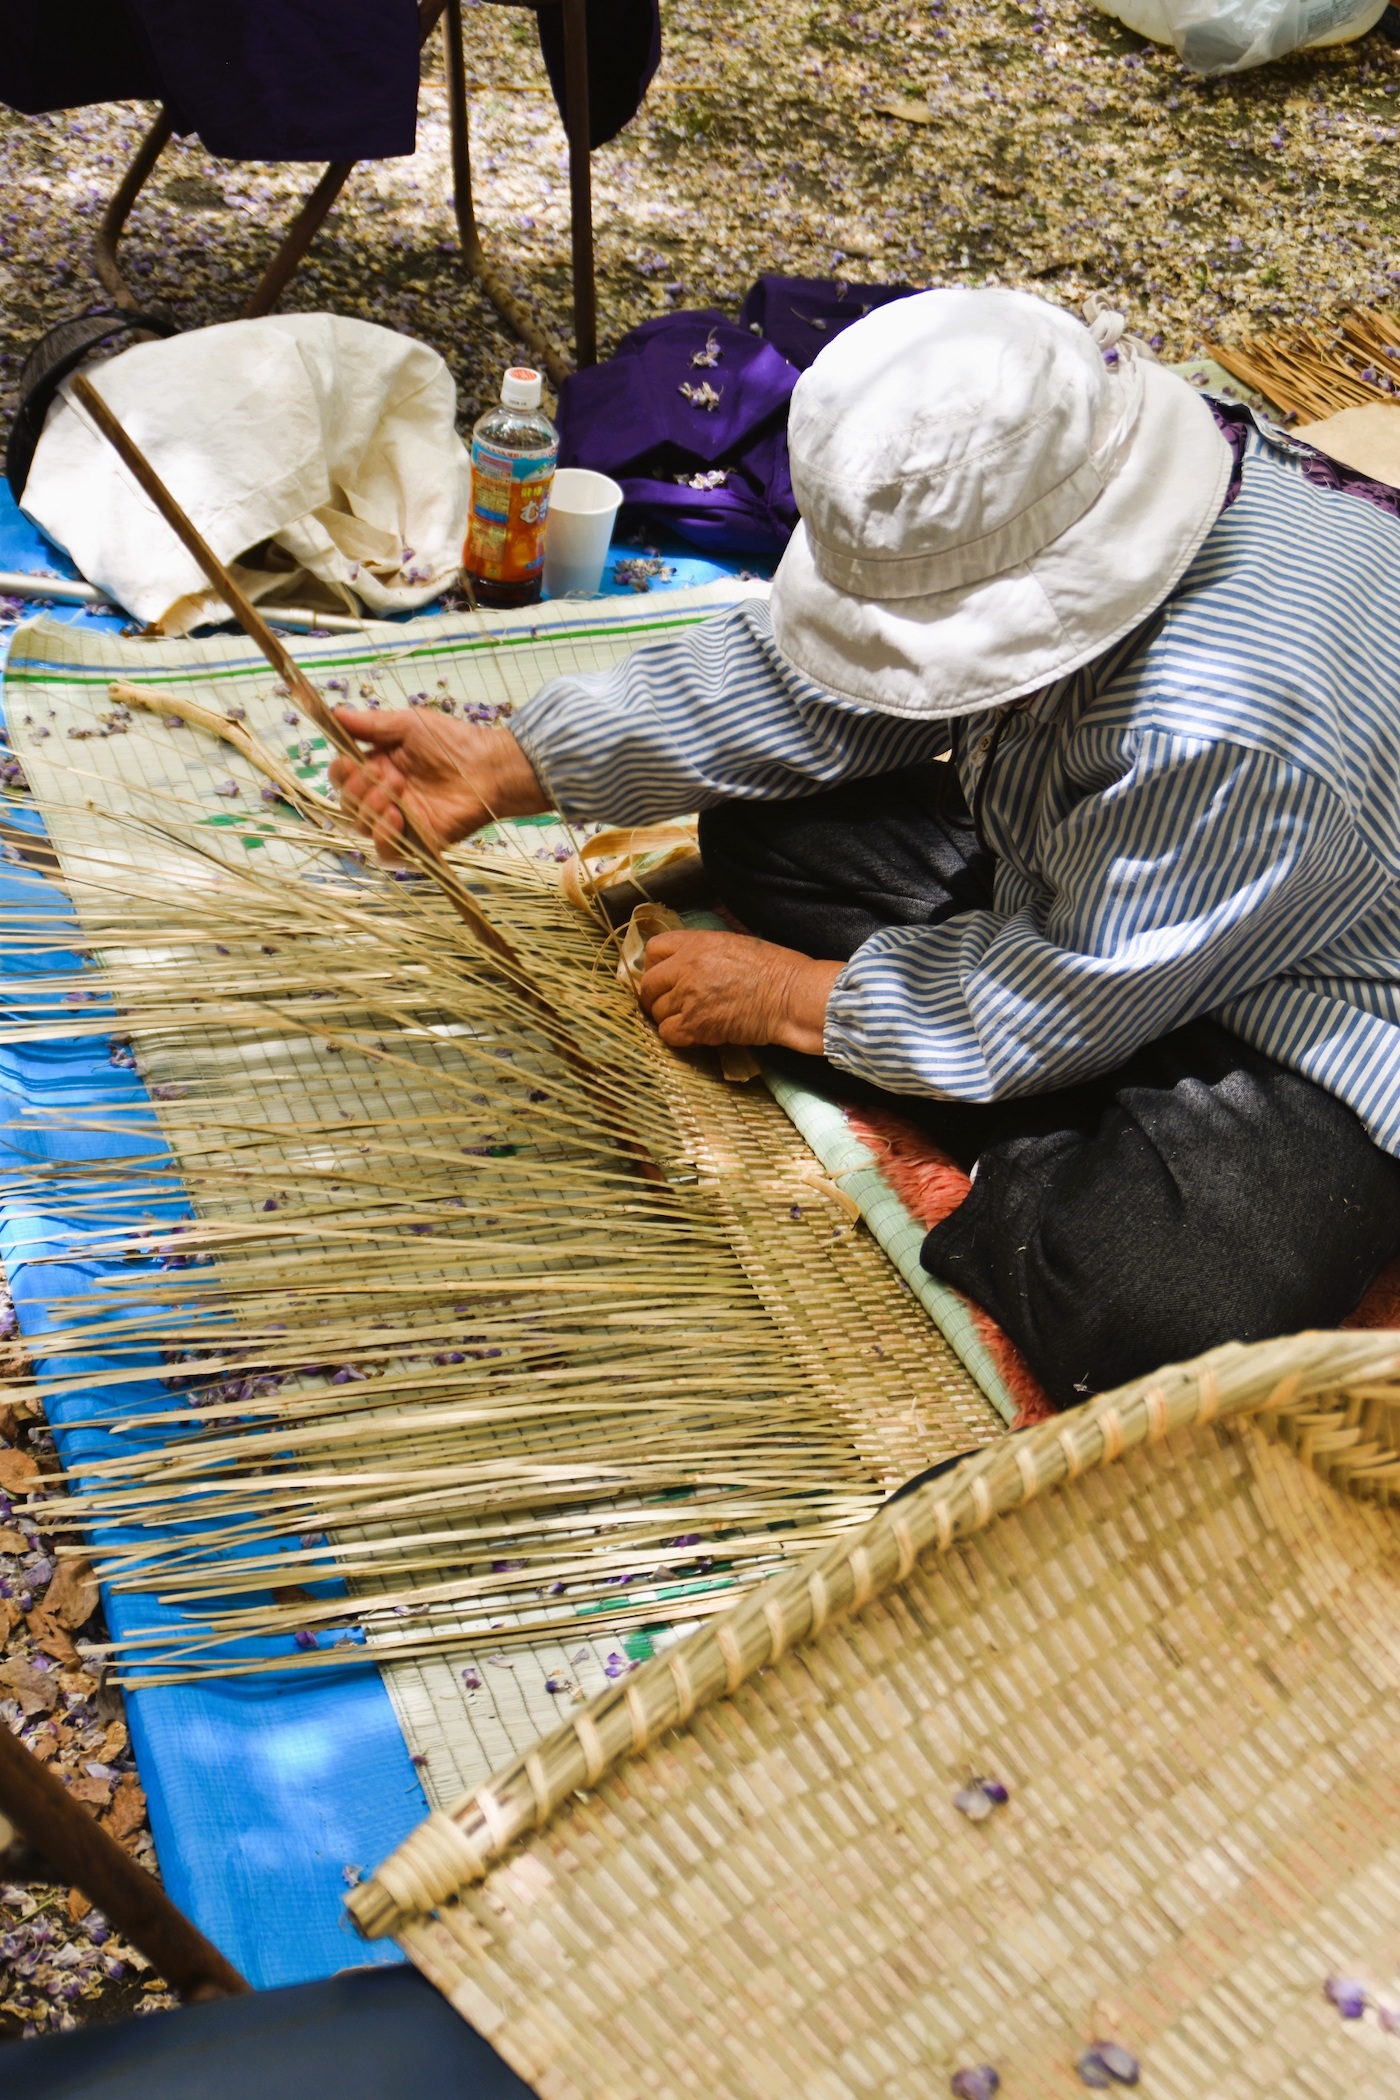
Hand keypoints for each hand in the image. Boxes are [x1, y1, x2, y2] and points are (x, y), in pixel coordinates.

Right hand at [328, 709, 547, 860]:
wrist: (489, 767)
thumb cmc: (453, 742)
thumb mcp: (408, 725)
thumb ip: (371, 725)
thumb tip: (335, 714)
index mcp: (377, 767)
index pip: (341, 776)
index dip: (341, 772)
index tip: (353, 763)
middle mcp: (383, 795)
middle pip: (347, 804)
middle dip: (359, 789)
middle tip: (390, 776)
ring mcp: (399, 820)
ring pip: (361, 827)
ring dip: (371, 808)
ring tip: (396, 790)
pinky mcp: (417, 841)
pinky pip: (386, 851)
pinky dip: (383, 836)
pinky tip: (397, 817)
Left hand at [638, 929, 842, 1053]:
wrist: (790, 996)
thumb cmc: (774, 968)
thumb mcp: (734, 944)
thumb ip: (704, 951)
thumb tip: (687, 962)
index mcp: (696, 943)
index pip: (653, 949)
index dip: (653, 965)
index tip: (662, 977)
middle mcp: (686, 968)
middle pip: (648, 985)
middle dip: (654, 997)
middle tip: (666, 1005)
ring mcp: (688, 997)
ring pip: (657, 1012)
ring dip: (668, 1018)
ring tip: (689, 1020)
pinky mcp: (695, 1025)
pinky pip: (669, 1034)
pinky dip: (679, 1037)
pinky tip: (695, 1034)